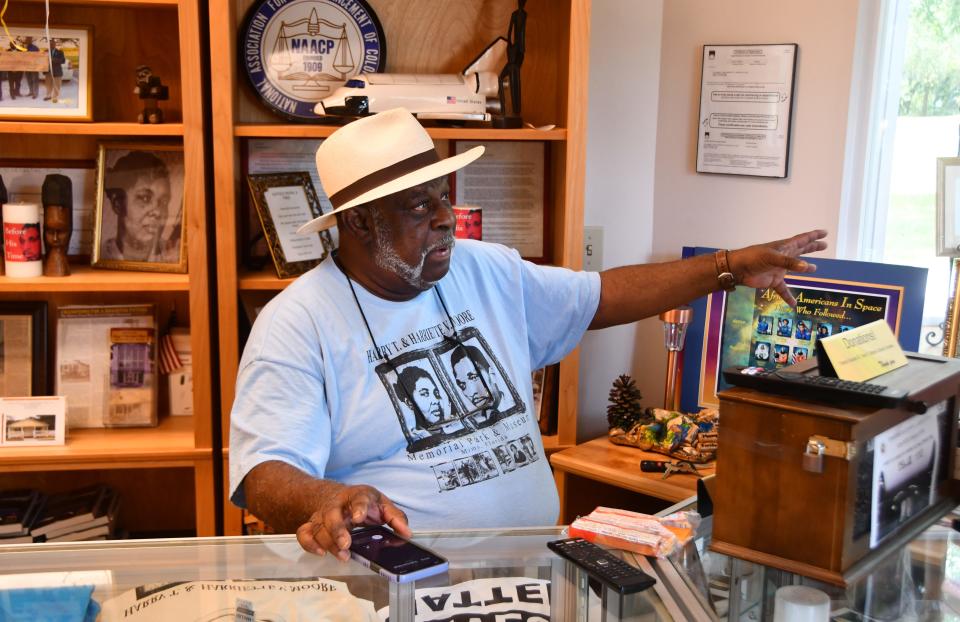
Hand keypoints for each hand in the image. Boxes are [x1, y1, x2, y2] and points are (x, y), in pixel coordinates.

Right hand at [295, 484, 409, 558]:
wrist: (336, 496)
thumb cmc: (363, 503)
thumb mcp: (382, 504)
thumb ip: (396, 517)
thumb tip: (406, 533)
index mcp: (358, 496)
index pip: (359, 498)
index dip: (359, 507)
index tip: (359, 518)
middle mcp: (337, 504)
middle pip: (332, 515)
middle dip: (338, 530)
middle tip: (346, 544)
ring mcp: (323, 515)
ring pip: (318, 527)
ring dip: (328, 542)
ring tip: (342, 555)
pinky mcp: (313, 525)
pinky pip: (304, 533)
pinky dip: (309, 544)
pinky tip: (320, 553)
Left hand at [729, 229, 827, 305]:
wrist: (737, 269)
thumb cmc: (753, 258)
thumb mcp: (772, 257)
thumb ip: (789, 262)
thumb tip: (806, 267)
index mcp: (784, 247)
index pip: (802, 239)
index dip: (813, 235)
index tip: (824, 233)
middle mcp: (783, 257)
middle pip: (801, 250)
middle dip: (812, 247)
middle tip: (824, 245)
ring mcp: (779, 269)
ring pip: (794, 268)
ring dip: (804, 268)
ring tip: (814, 268)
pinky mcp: (773, 281)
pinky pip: (783, 290)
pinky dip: (788, 296)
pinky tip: (793, 304)